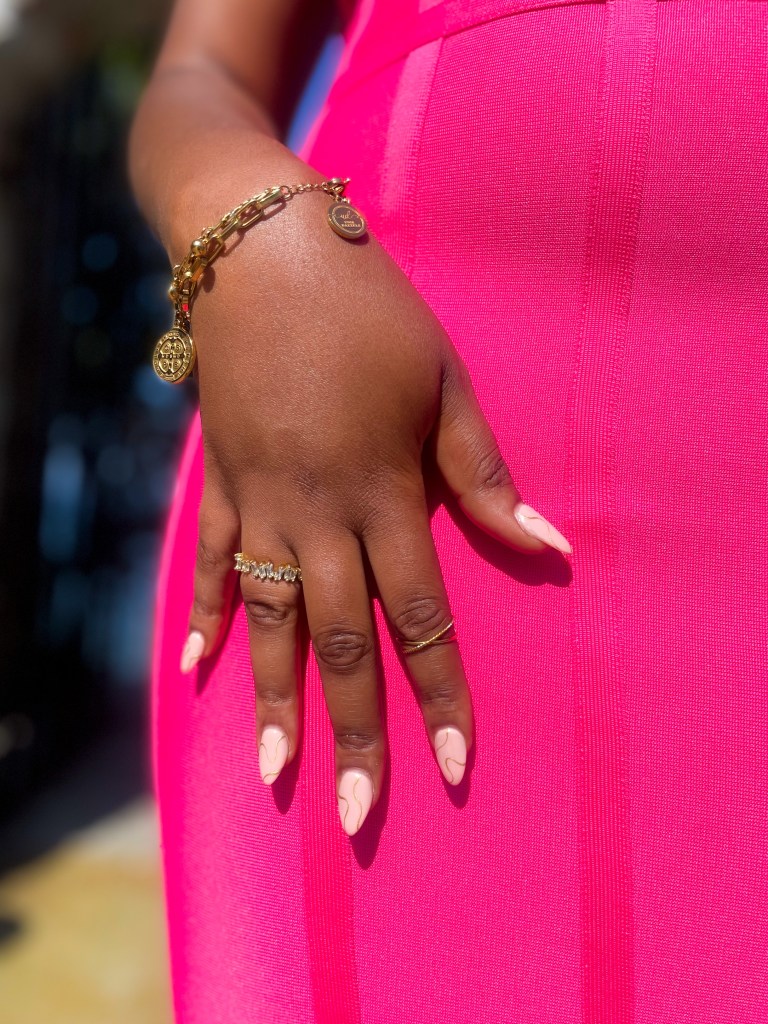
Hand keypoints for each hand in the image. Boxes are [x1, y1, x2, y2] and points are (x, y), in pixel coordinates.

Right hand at [177, 186, 571, 834]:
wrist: (263, 252)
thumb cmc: (370, 312)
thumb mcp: (444, 383)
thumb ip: (484, 475)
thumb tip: (548, 545)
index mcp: (383, 492)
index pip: (420, 615)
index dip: (442, 693)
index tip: (456, 764)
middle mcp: (317, 514)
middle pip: (341, 642)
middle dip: (355, 732)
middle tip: (359, 813)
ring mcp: (259, 501)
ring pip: (270, 620)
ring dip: (276, 700)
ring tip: (277, 774)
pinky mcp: (219, 481)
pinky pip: (207, 561)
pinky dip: (200, 616)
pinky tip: (195, 671)